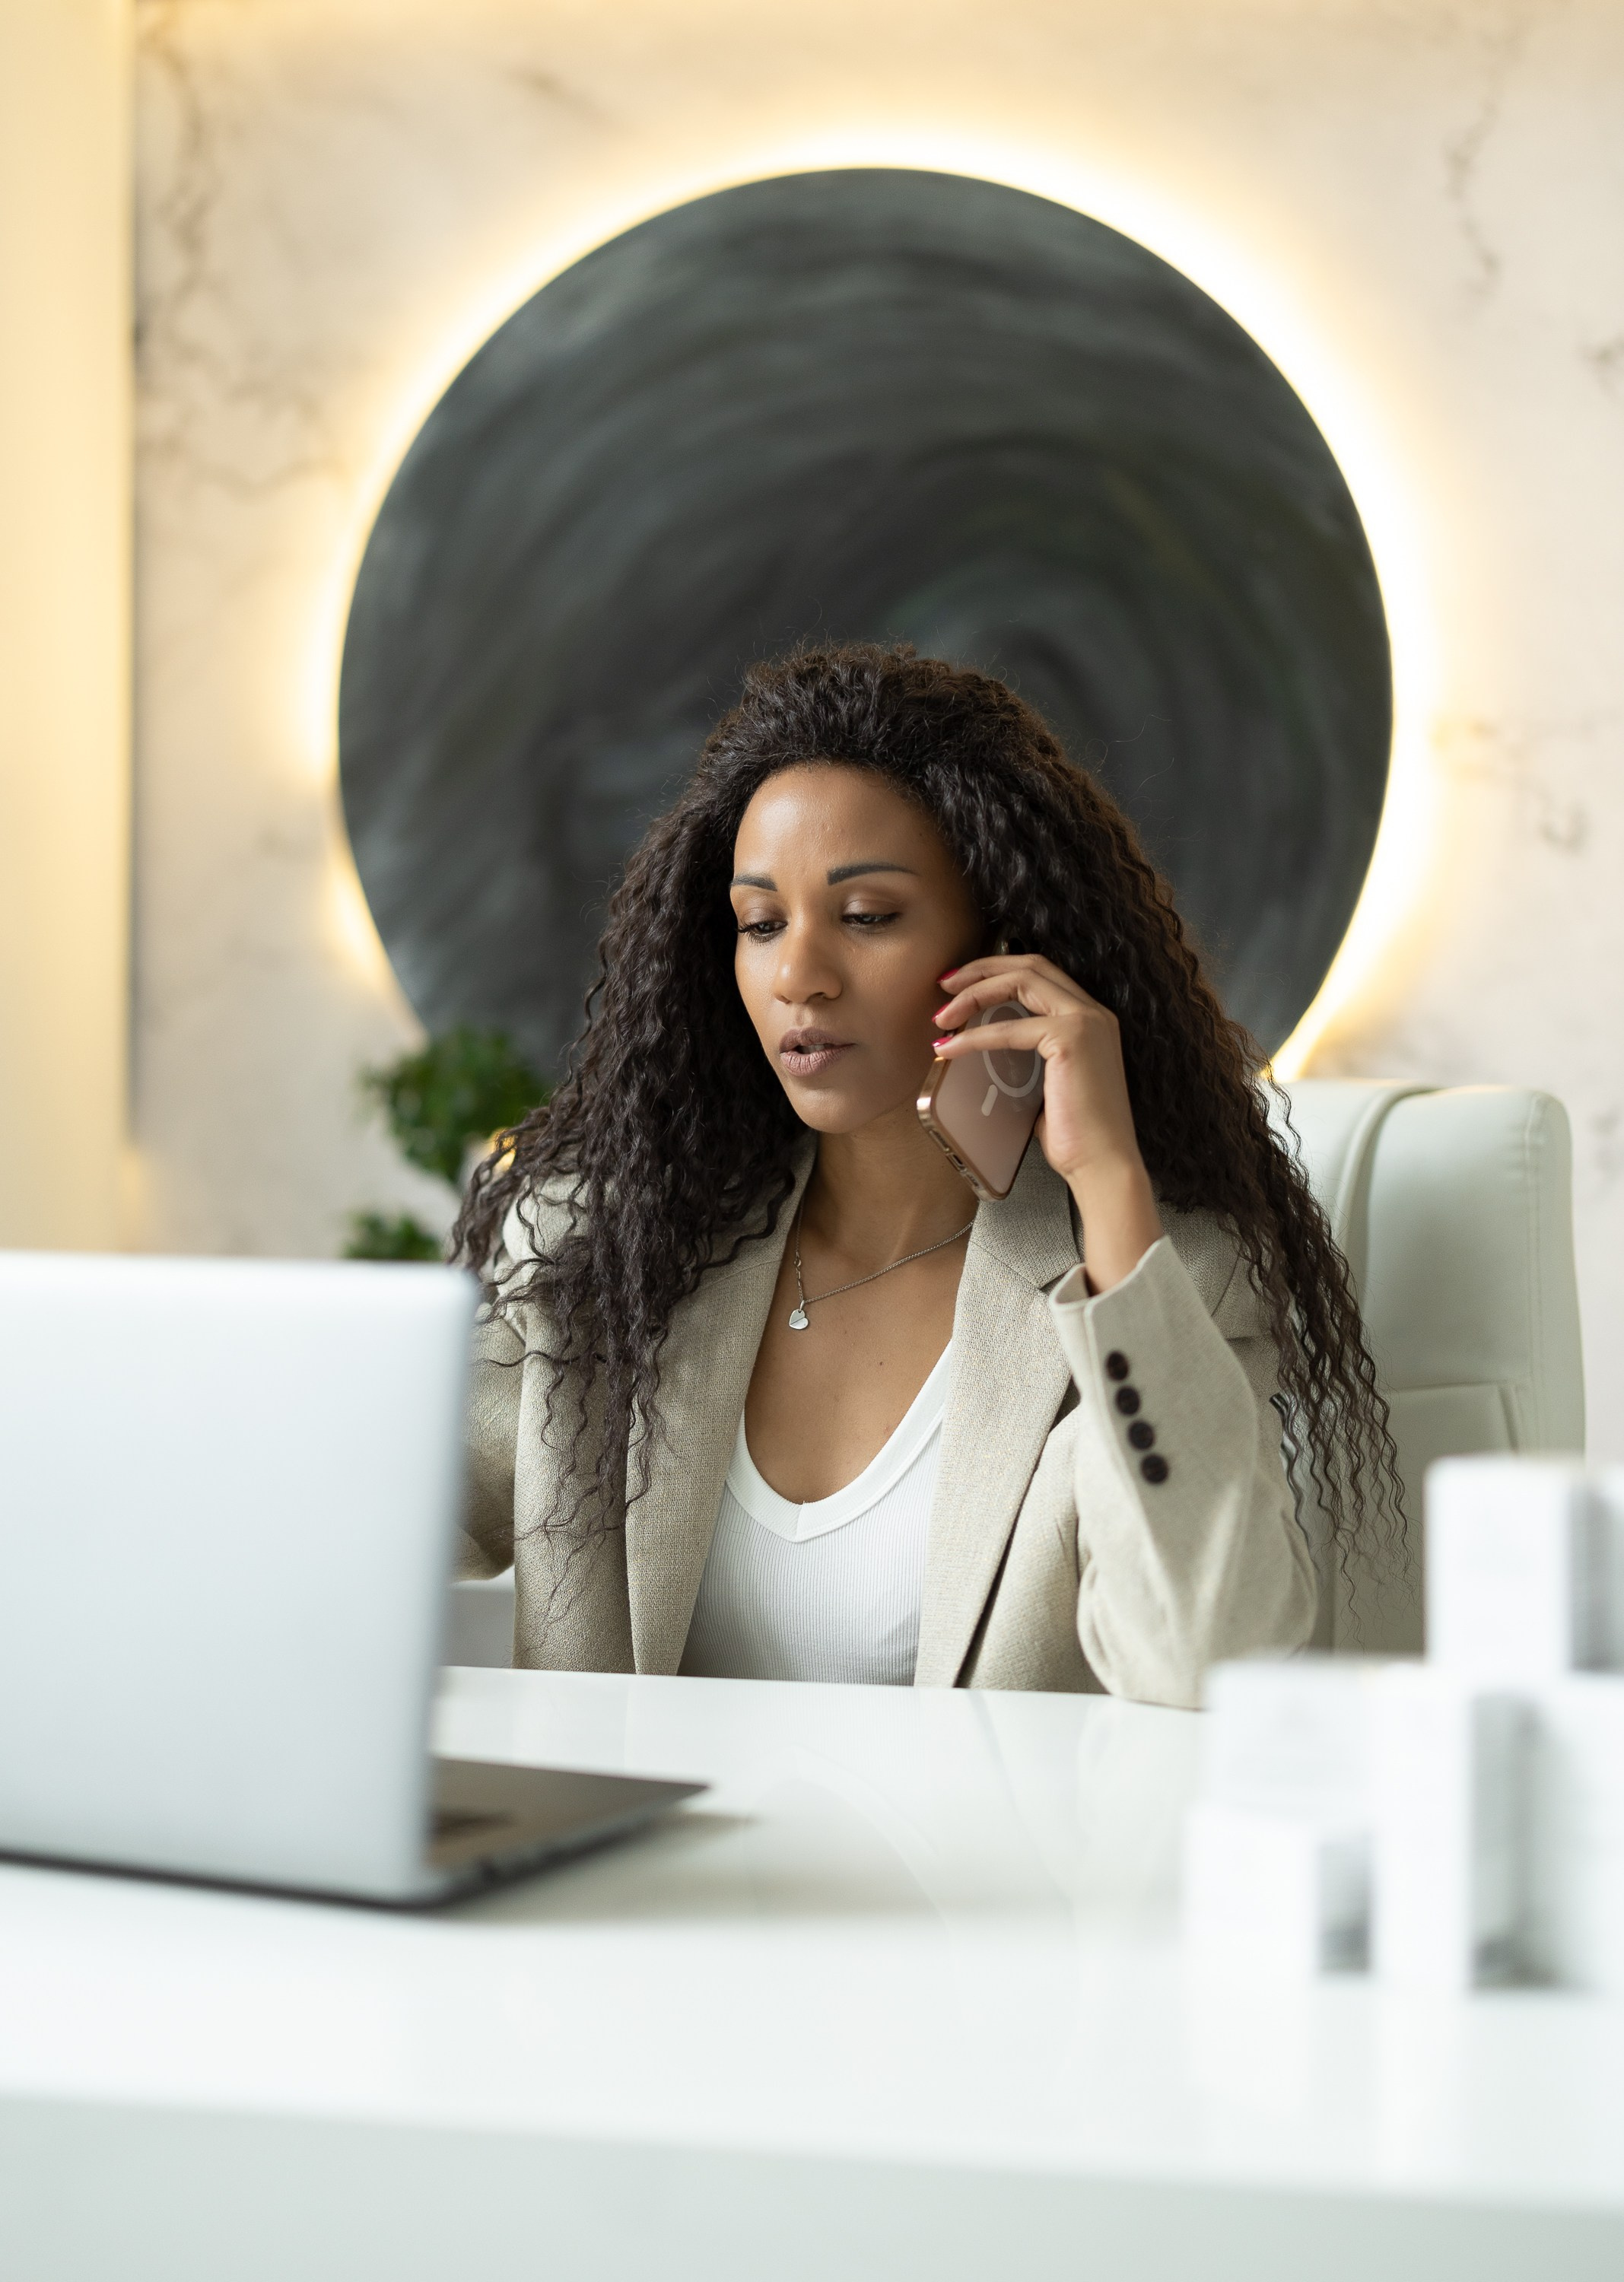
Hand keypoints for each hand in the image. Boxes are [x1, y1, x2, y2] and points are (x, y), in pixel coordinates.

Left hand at [933, 953, 1162, 1290]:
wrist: (1102, 1165)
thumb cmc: (1077, 1135)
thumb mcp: (1046, 1083)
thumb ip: (1027, 1057)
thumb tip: (985, 1048)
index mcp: (1091, 1020)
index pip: (1041, 975)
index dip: (998, 972)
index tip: (962, 985)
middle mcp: (1093, 1012)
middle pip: (1030, 965)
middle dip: (982, 969)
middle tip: (944, 983)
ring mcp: (1086, 1022)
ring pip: (1022, 980)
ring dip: (975, 992)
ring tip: (942, 1014)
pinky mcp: (1071, 1039)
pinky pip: (1009, 1028)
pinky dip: (974, 1035)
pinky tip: (950, 1047)